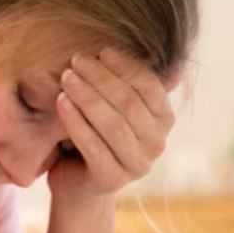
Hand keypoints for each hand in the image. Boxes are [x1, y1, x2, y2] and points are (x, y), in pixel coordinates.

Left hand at [51, 50, 181, 199]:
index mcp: (164, 119)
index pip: (149, 86)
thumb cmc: (97, 133)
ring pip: (113, 124)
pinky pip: (93, 146)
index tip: (101, 50)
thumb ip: (131, 83)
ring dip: (87, 97)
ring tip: (66, 78)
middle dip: (101, 78)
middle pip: (129, 103)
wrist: (77, 181)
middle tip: (76, 60)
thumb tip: (172, 63)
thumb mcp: (115, 105)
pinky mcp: (112, 180)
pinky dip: (76, 122)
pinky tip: (61, 103)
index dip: (126, 66)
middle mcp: (157, 143)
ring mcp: (137, 165)